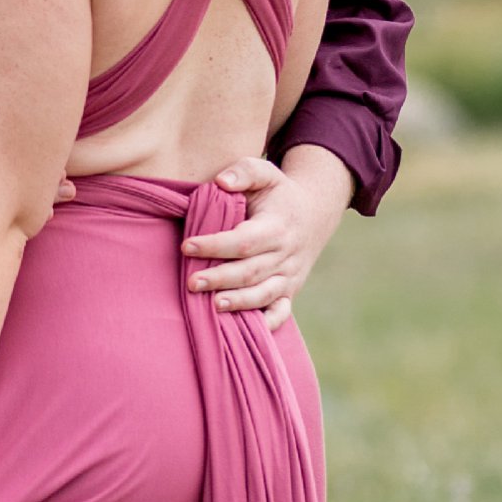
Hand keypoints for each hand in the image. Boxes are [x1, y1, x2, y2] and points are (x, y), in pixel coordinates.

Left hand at [182, 150, 351, 325]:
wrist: (314, 214)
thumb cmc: (278, 193)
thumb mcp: (266, 173)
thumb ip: (243, 171)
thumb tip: (220, 182)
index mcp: (277, 226)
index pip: (245, 240)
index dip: (216, 244)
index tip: (187, 246)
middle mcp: (286, 254)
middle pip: (252, 271)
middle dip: (221, 278)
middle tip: (191, 282)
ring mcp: (289, 276)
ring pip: (265, 294)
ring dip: (239, 303)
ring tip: (213, 306)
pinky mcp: (290, 291)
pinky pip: (281, 312)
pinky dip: (267, 324)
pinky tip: (244, 329)